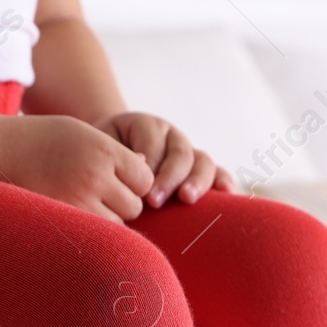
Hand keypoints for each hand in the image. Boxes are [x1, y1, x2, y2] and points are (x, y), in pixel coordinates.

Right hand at [0, 114, 154, 221]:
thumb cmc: (40, 139)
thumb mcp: (81, 132)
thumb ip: (114, 153)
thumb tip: (147, 168)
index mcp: (103, 149)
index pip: (145, 178)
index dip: (135, 182)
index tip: (119, 180)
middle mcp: (95, 175)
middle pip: (134, 205)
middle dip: (122, 203)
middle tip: (99, 195)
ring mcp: (79, 200)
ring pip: (118, 225)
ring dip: (108, 220)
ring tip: (84, 204)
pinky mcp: (63, 220)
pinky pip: (94, 235)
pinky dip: (90, 231)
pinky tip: (75, 217)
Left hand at [94, 112, 235, 206]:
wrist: (114, 149)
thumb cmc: (103, 153)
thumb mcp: (100, 146)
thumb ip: (114, 154)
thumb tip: (138, 169)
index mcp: (146, 125)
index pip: (153, 143)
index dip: (148, 166)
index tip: (139, 191)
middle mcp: (172, 136)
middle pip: (180, 153)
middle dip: (169, 177)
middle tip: (154, 201)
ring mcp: (189, 152)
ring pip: (202, 161)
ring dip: (197, 181)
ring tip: (186, 199)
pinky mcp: (200, 169)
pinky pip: (218, 172)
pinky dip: (223, 181)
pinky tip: (226, 193)